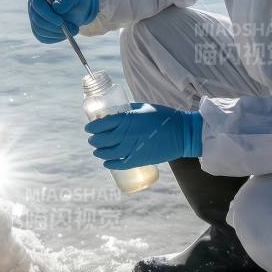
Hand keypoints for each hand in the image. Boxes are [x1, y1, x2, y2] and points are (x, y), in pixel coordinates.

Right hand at [28, 0, 98, 43]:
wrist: (76, 8)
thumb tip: (56, 8)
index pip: (37, 5)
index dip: (47, 14)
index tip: (60, 22)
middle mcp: (33, 7)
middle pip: (38, 20)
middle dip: (55, 27)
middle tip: (73, 29)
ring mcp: (34, 20)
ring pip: (41, 31)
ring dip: (58, 33)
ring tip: (74, 29)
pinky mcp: (38, 31)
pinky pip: (44, 38)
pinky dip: (56, 38)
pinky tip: (67, 33)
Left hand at [86, 102, 201, 168]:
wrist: (182, 133)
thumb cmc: (164, 116)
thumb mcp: (144, 106)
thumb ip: (129, 109)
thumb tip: (117, 110)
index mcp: (128, 118)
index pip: (102, 124)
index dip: (92, 127)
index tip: (89, 128)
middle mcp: (127, 134)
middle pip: (103, 139)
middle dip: (94, 140)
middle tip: (92, 139)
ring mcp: (133, 147)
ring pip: (109, 153)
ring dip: (100, 153)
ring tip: (97, 151)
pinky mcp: (139, 159)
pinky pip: (120, 163)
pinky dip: (111, 164)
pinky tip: (107, 163)